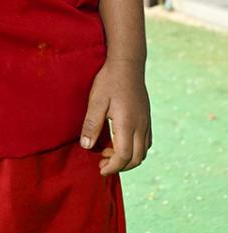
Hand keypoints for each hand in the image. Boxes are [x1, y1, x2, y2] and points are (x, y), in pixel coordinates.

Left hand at [80, 59, 151, 175]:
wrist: (127, 64)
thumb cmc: (109, 80)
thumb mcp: (96, 101)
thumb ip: (91, 124)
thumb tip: (86, 147)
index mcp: (127, 124)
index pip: (123, 156)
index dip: (112, 167)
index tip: (100, 169)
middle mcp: (141, 126)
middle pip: (136, 159)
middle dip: (120, 166)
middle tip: (102, 163)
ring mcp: (146, 122)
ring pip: (143, 152)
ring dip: (128, 159)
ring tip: (109, 152)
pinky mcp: (147, 117)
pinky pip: (146, 142)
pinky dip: (135, 149)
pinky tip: (121, 142)